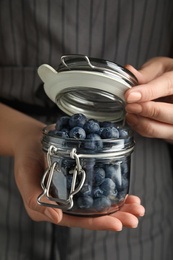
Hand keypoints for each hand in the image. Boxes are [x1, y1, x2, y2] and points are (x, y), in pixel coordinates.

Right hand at [1, 104, 143, 230]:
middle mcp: (69, 202)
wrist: (31, 141)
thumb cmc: (25, 160)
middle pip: (94, 214)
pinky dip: (113, 188)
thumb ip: (36, 200)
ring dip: (120, 204)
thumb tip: (57, 218)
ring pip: (100, 201)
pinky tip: (127, 191)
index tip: (118, 224)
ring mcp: (77, 189)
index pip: (79, 220)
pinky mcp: (83, 176)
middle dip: (117, 216)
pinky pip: (99, 185)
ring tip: (137, 205)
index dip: (98, 223)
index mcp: (55, 208)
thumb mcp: (25, 180)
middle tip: (135, 215)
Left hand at [124, 57, 172, 140]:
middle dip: (146, 111)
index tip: (129, 96)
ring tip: (129, 114)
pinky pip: (158, 135)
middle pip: (170, 113)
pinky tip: (134, 119)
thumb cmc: (169, 76)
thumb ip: (146, 72)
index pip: (167, 85)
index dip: (147, 92)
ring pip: (164, 128)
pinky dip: (143, 129)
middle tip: (129, 106)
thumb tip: (129, 71)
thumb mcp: (160, 67)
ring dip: (142, 123)